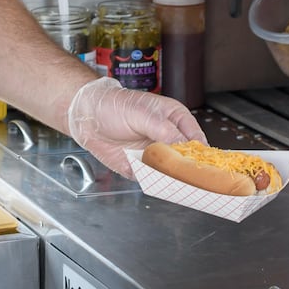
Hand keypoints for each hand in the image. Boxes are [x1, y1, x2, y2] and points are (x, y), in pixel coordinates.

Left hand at [66, 77, 205, 177]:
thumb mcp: (141, 113)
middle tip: (184, 177)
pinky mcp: (141, 167)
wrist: (87, 117)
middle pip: (187, 160)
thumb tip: (183, 145)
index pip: (196, 139)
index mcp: (175, 119)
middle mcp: (168, 139)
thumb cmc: (114, 106)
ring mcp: (156, 154)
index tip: (201, 164)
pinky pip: (152, 179)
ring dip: (169, 178)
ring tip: (167, 179)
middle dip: (186, 170)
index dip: (201, 152)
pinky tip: (151, 181)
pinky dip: (152, 182)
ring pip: (171, 172)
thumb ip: (163, 129)